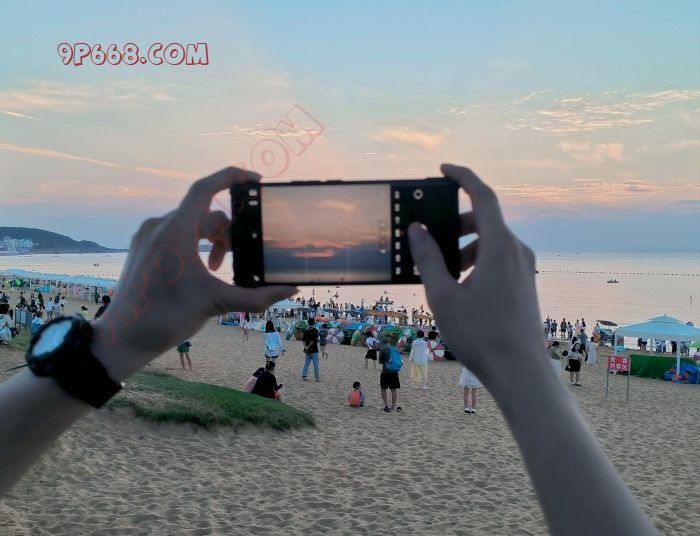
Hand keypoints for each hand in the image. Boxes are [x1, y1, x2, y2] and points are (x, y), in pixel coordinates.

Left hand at [92, 167, 296, 379]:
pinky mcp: (143, 247)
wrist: (122, 338)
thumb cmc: (165, 319)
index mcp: (175, 231)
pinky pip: (175, 234)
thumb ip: (257, 296)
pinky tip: (199, 270)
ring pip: (190, 225)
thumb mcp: (216, 303)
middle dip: (227, 233)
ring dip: (211, 241)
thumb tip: (290, 291)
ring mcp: (148, 236)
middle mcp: (159, 226)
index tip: (255, 181)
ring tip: (217, 270)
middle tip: (240, 258)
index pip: (205, 188)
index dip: (232, 177)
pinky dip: (194, 245)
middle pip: (204, 214)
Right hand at [408, 164, 542, 387]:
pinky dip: (476, 261)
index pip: (483, 196)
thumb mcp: (443, 295)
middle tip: (430, 238)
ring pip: (491, 242)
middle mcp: (517, 251)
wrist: (520, 371)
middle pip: (485, 221)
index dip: (463, 177)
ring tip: (441, 272)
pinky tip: (460, 288)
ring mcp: (525, 268)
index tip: (443, 170)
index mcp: (500, 247)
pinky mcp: (525, 284)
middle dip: (455, 224)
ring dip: (464, 247)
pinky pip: (499, 259)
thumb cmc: (480, 334)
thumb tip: (417, 229)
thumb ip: (428, 258)